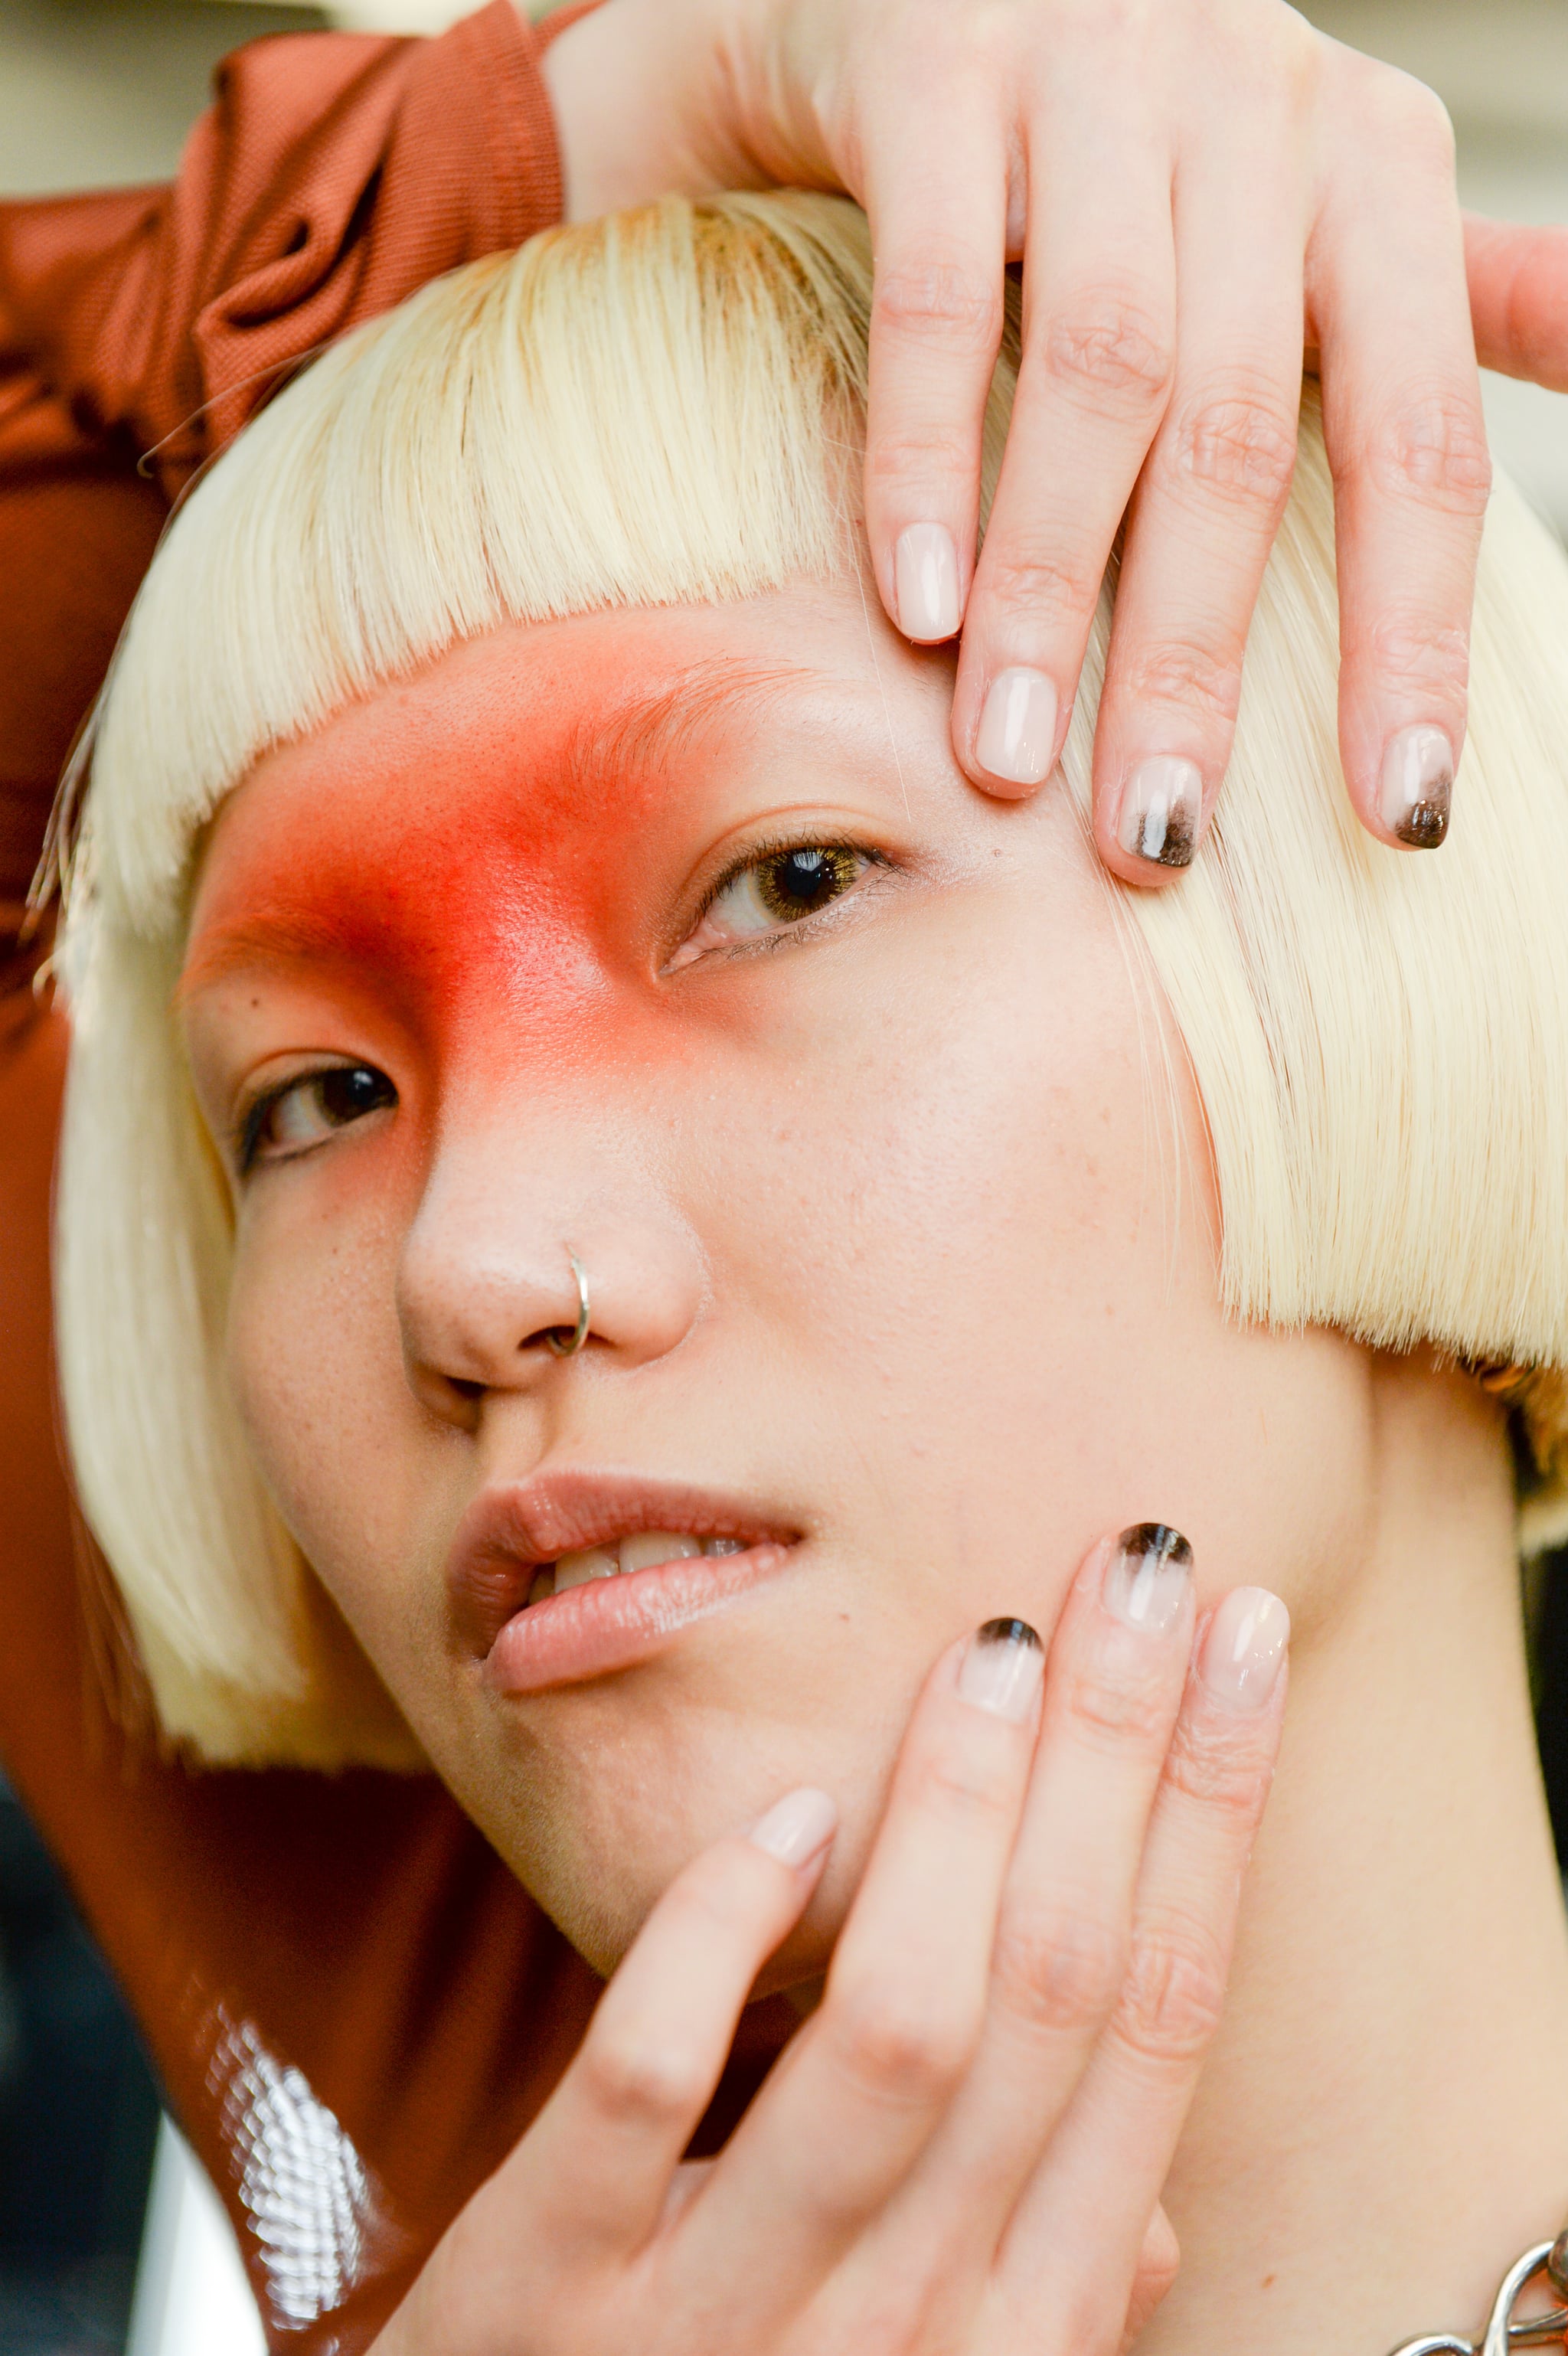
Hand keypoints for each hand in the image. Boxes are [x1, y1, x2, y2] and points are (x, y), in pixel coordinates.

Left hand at [371, 1533, 1287, 2352]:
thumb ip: (1042, 2299)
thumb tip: (1156, 2212)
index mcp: (1027, 2322)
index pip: (1156, 2027)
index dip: (1212, 1820)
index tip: (1243, 1647)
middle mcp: (917, 2322)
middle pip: (1052, 1990)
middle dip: (1119, 1756)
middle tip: (1150, 1568)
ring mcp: (734, 2314)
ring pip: (897, 2029)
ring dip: (955, 1816)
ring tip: (993, 1648)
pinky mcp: (551, 2290)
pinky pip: (649, 2083)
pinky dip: (723, 1932)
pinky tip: (784, 1811)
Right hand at [540, 0, 1556, 876]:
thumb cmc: (1110, 135)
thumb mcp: (1297, 204)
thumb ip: (1441, 289)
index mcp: (1370, 166)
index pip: (1416, 441)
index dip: (1412, 643)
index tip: (1397, 818)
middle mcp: (1259, 101)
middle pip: (1247, 434)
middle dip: (1197, 660)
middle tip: (1156, 840)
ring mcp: (1097, 65)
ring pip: (1103, 371)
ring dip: (1056, 590)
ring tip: (1009, 762)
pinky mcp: (933, 58)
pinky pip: (937, 293)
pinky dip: (926, 460)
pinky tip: (916, 608)